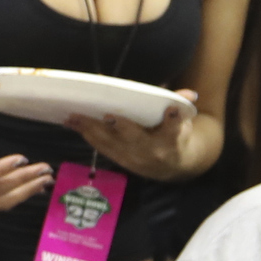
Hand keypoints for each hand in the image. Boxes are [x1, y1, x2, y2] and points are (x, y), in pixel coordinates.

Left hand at [65, 90, 203, 180]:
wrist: (172, 166)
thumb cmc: (174, 134)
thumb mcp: (183, 120)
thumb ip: (181, 105)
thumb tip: (189, 94)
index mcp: (172, 139)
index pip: (174, 129)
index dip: (173, 120)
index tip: (171, 110)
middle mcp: (152, 151)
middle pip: (136, 139)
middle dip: (122, 128)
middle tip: (109, 115)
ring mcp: (133, 158)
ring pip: (111, 144)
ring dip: (92, 129)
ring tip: (75, 115)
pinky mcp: (119, 160)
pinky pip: (101, 147)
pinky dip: (86, 134)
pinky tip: (71, 122)